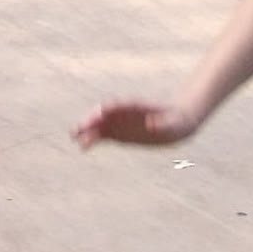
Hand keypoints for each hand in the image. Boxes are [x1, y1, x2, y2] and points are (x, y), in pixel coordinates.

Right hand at [74, 99, 202, 148]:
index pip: (121, 105)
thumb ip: (162, 124)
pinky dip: (93, 139)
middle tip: (79, 128)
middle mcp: (126, 113)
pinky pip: (103, 135)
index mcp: (138, 107)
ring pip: (100, 125)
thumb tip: (151, 126)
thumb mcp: (174, 123)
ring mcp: (120, 122)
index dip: (110, 109)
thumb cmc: (177, 120)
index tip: (100, 112)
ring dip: (88, 130)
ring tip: (75, 137)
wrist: (177, 121)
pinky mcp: (118, 133)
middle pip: (105, 115)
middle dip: (92, 120)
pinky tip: (83, 146)